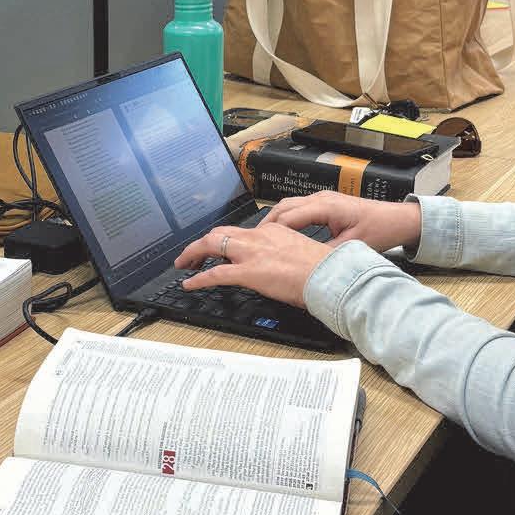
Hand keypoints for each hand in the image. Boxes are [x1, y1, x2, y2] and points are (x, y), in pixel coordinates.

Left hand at [174, 221, 335, 309]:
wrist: (330, 276)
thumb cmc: (323, 270)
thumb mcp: (301, 253)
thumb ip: (285, 254)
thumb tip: (279, 266)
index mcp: (274, 230)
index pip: (242, 232)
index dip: (226, 240)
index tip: (221, 248)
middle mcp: (259, 237)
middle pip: (221, 233)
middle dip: (202, 243)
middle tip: (193, 255)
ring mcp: (252, 253)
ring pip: (212, 245)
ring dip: (194, 254)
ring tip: (184, 264)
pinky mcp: (248, 272)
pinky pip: (215, 274)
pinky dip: (198, 279)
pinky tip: (190, 283)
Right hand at [260, 191, 421, 254]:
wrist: (398, 219)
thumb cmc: (380, 229)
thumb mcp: (351, 248)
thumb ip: (326, 255)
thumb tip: (305, 264)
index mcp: (326, 207)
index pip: (289, 216)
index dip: (271, 231)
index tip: (258, 243)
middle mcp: (321, 198)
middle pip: (283, 207)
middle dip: (266, 224)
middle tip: (252, 241)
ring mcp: (323, 199)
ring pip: (288, 206)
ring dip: (274, 220)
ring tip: (261, 238)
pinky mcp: (326, 204)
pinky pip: (298, 208)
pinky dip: (285, 219)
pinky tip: (281, 232)